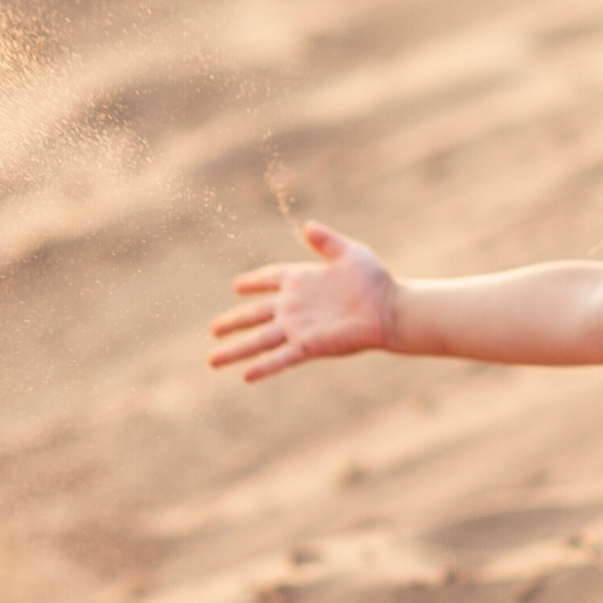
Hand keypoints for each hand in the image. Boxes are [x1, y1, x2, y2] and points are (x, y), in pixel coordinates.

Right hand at [209, 221, 393, 381]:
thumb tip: (306, 226)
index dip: (253, 282)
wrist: (391, 309)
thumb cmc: (374, 280)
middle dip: (232, 322)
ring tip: (212, 361)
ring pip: (260, 339)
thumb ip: (327, 241)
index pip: (270, 278)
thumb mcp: (350, 252)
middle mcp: (294, 306)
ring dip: (236, 350)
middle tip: (212, 329)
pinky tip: (245, 376)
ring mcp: (299, 327)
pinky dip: (264, 366)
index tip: (236, 286)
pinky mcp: (309, 345)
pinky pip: (281, 357)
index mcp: (301, 280)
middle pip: (254, 315)